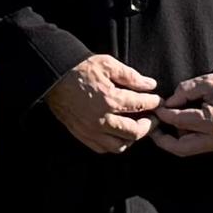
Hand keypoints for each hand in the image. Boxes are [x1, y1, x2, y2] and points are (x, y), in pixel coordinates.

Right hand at [45, 54, 163, 155]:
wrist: (54, 76)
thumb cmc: (81, 68)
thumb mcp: (108, 64)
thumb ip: (131, 76)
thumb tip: (150, 85)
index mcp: (110, 99)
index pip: (141, 106)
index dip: (154, 103)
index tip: (158, 101)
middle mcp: (101, 119)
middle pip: (134, 132)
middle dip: (148, 125)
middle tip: (153, 118)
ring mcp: (91, 130)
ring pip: (119, 145)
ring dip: (131, 138)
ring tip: (136, 127)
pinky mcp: (82, 135)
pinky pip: (102, 148)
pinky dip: (114, 144)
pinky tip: (118, 134)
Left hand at [146, 76, 212, 156]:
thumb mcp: (206, 82)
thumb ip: (184, 91)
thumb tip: (168, 104)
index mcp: (212, 122)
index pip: (179, 121)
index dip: (164, 115)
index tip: (155, 108)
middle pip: (180, 148)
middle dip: (162, 140)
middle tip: (151, 129)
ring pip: (187, 149)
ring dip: (174, 139)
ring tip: (164, 124)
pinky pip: (196, 147)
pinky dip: (184, 139)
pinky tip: (178, 127)